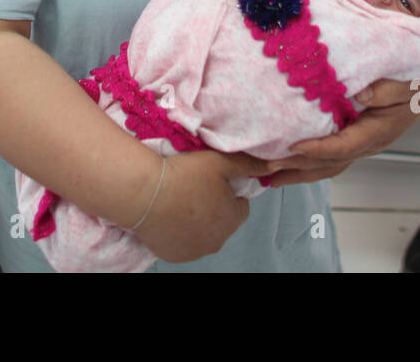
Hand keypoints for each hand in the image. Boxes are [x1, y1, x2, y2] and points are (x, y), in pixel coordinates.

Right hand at [131, 149, 274, 262]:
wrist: (144, 194)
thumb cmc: (184, 175)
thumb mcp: (220, 162)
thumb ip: (249, 165)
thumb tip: (274, 166)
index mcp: (232, 219)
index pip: (241, 208)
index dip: (229, 193)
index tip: (212, 182)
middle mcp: (217, 241)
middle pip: (223, 222)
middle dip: (214, 208)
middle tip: (195, 189)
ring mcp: (195, 251)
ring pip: (203, 234)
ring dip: (198, 222)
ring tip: (181, 201)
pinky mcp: (175, 256)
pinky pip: (184, 243)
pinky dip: (180, 233)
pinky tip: (170, 216)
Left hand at [263, 78, 419, 187]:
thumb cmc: (416, 78)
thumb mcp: (409, 81)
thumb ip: (387, 89)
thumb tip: (362, 95)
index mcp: (378, 131)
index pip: (344, 146)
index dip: (318, 150)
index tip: (293, 148)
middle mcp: (367, 142)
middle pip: (329, 163)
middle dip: (298, 168)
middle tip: (267, 167)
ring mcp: (359, 142)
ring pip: (326, 164)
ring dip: (298, 171)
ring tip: (268, 175)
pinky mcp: (352, 136)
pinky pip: (328, 154)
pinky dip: (306, 160)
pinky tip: (286, 160)